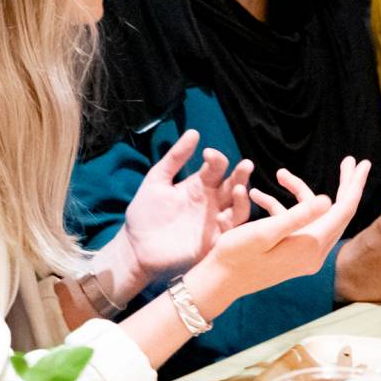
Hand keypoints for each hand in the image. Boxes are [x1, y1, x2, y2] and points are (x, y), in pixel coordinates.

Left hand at [116, 130, 252, 287]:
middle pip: (233, 185)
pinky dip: (234, 222)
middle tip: (245, 165)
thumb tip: (194, 132)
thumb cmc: (144, 214)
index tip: (209, 154)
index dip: (216, 159)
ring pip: (239, 207)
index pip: (216, 168)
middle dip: (241, 175)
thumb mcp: (156, 181)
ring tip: (238, 188)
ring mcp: (214, 222)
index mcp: (199, 186)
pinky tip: (225, 215)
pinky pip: (231, 232)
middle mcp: (211, 202)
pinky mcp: (213, 242)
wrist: (134, 249)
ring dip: (242, 197)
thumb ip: (174, 158)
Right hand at [195, 157, 371, 303]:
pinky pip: (297, 225)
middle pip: (338, 212)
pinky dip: (283, 208)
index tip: (362, 162)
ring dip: (299, 193)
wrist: (218, 283)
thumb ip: (298, 215)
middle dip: (343, 185)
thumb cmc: (236, 255)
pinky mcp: (292, 253)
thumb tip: (329, 200)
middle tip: (350, 160)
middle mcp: (314, 253)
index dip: (354, 184)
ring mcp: (304, 254)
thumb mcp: (265, 231)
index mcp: (311, 246)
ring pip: (314, 215)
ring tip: (280, 173)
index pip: (343, 210)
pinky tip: (258, 195)